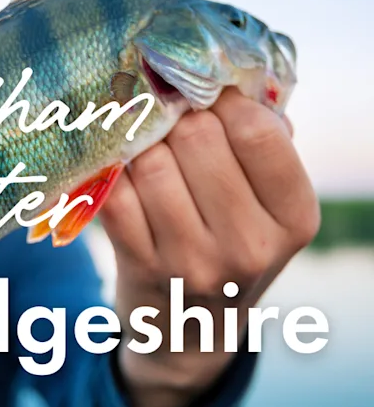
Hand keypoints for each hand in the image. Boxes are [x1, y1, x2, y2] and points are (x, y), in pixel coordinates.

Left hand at [99, 88, 319, 406]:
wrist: (190, 329)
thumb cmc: (231, 247)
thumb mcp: (268, 209)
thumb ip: (261, 149)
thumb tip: (225, 77)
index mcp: (294, 219)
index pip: (257, 132)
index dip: (224, 101)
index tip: (207, 97)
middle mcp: (249, 245)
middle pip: (196, 139)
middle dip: (176, 119)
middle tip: (167, 120)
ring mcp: (193, 262)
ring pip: (150, 164)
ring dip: (139, 146)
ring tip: (144, 148)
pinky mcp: (141, 267)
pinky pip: (114, 194)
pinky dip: (111, 175)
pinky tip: (118, 173)